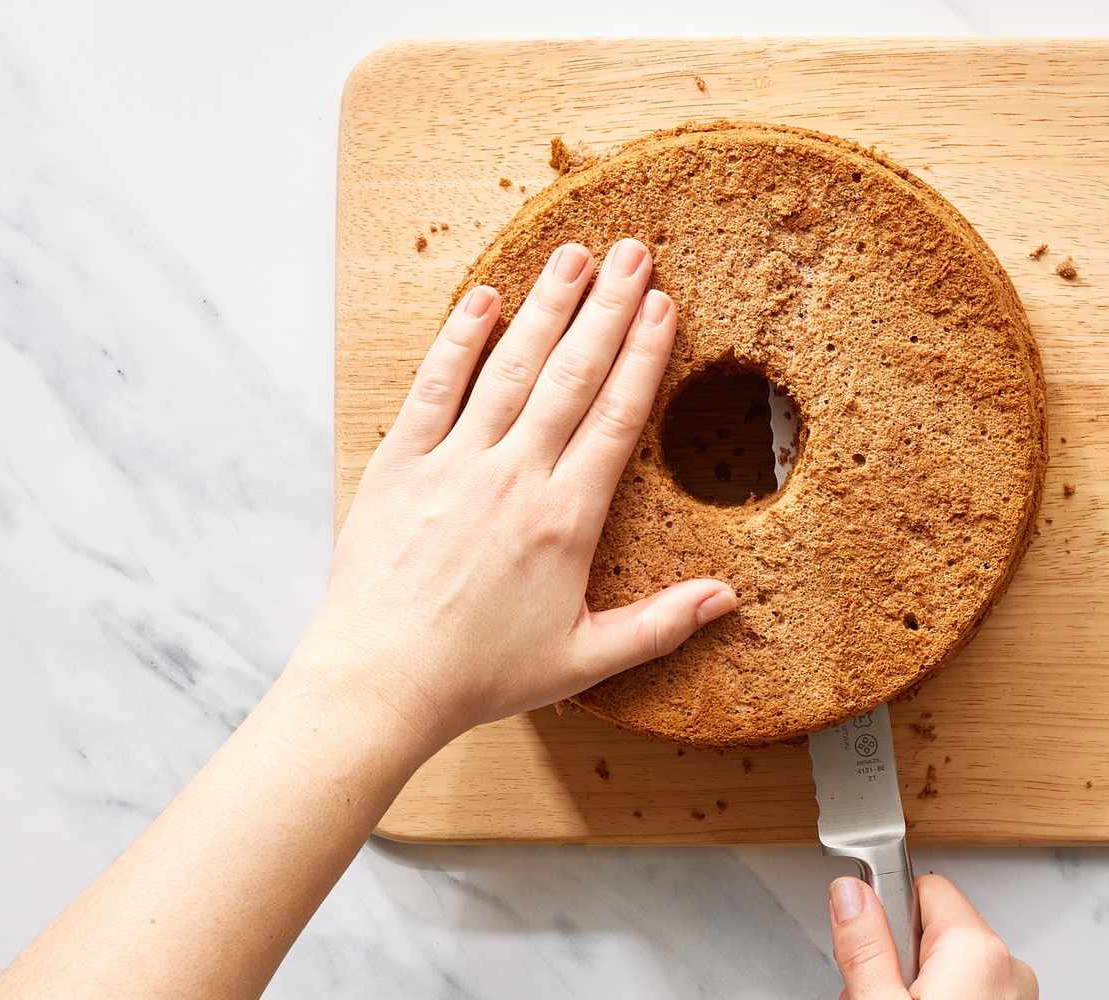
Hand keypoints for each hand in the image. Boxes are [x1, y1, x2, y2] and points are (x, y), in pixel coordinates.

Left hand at [296, 238, 736, 742]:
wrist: (380, 682)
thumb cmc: (481, 675)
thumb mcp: (583, 660)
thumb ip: (660, 624)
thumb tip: (728, 598)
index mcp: (564, 520)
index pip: (615, 418)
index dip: (642, 356)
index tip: (663, 307)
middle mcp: (513, 478)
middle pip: (570, 376)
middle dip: (606, 309)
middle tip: (633, 253)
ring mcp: (453, 464)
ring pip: (509, 369)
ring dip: (544, 307)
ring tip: (573, 256)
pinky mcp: (400, 465)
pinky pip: (433, 388)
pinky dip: (458, 340)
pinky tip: (483, 298)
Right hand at [830, 874, 1036, 998]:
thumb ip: (864, 946)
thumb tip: (848, 892)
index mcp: (976, 949)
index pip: (922, 887)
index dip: (886, 912)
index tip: (869, 940)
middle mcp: (1007, 965)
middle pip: (934, 929)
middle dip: (899, 956)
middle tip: (879, 994)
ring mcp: (1014, 994)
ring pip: (950, 965)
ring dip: (918, 983)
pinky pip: (969, 989)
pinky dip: (943, 998)